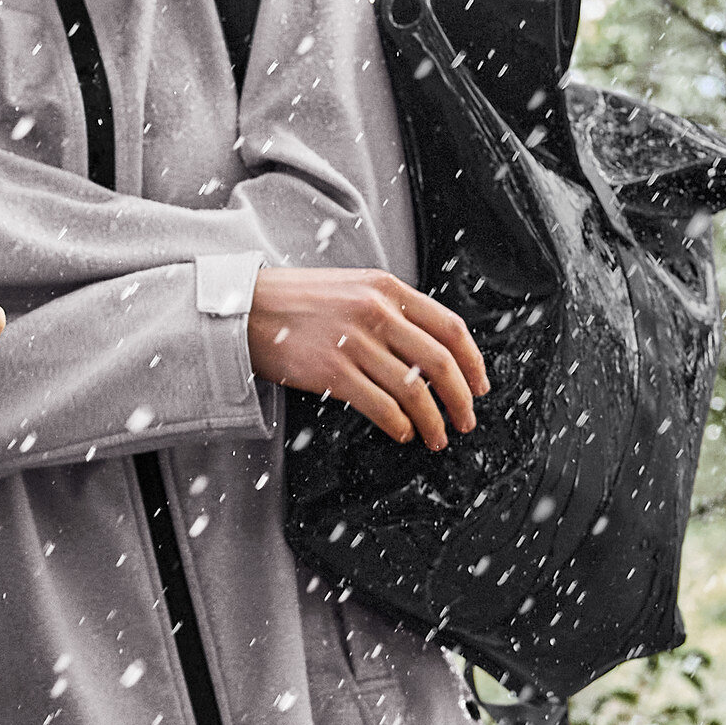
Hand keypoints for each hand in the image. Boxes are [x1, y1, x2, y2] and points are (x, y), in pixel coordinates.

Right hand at [247, 267, 488, 450]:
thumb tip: (429, 351)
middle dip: (461, 399)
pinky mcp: (331, 371)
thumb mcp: (353, 287)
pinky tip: (402, 433)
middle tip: (466, 421)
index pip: (450, 327)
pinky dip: (399, 425)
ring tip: (437, 437)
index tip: (480, 386)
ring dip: (433, 421)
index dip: (473, 363)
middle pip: (440, 363)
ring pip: (414, 391)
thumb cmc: (297, 301)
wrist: (245, 308)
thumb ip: (391, 309)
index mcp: (387, 289)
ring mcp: (354, 342)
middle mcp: (376, 312)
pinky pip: (381, 405)